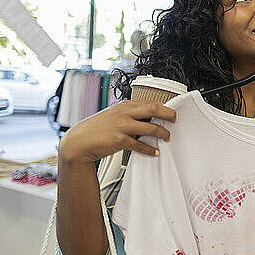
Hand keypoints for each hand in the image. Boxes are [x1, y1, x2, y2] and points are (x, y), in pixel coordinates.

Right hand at [59, 100, 175, 163]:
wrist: (79, 142)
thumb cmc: (97, 129)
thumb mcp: (114, 115)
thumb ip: (129, 115)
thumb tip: (147, 117)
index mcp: (124, 106)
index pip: (150, 102)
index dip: (164, 107)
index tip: (172, 111)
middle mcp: (124, 113)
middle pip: (153, 109)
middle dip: (168, 114)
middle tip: (175, 119)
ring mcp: (122, 126)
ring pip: (150, 128)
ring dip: (162, 133)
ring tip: (168, 137)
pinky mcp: (119, 140)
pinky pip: (140, 145)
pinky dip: (150, 149)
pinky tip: (155, 151)